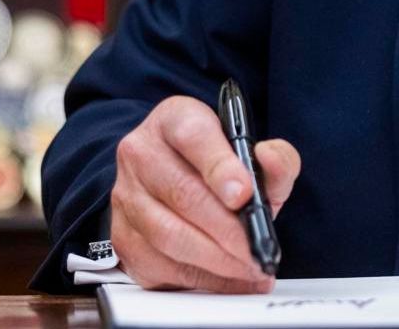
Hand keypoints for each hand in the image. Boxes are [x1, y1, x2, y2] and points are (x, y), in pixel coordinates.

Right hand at [111, 95, 300, 291]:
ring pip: (168, 235)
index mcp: (175, 119)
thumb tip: (271, 160)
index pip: (193, 136)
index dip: (220, 167)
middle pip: (183, 193)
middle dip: (227, 229)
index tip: (244, 196)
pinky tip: (229, 279)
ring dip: (215, 260)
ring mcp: (126, 195)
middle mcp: (142, 153)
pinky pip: (159, 265)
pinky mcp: (123, 236)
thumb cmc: (219, 166)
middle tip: (257, 249)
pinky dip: (200, 279)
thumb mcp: (253, 154)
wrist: (178, 179)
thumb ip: (275, 157)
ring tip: (249, 268)